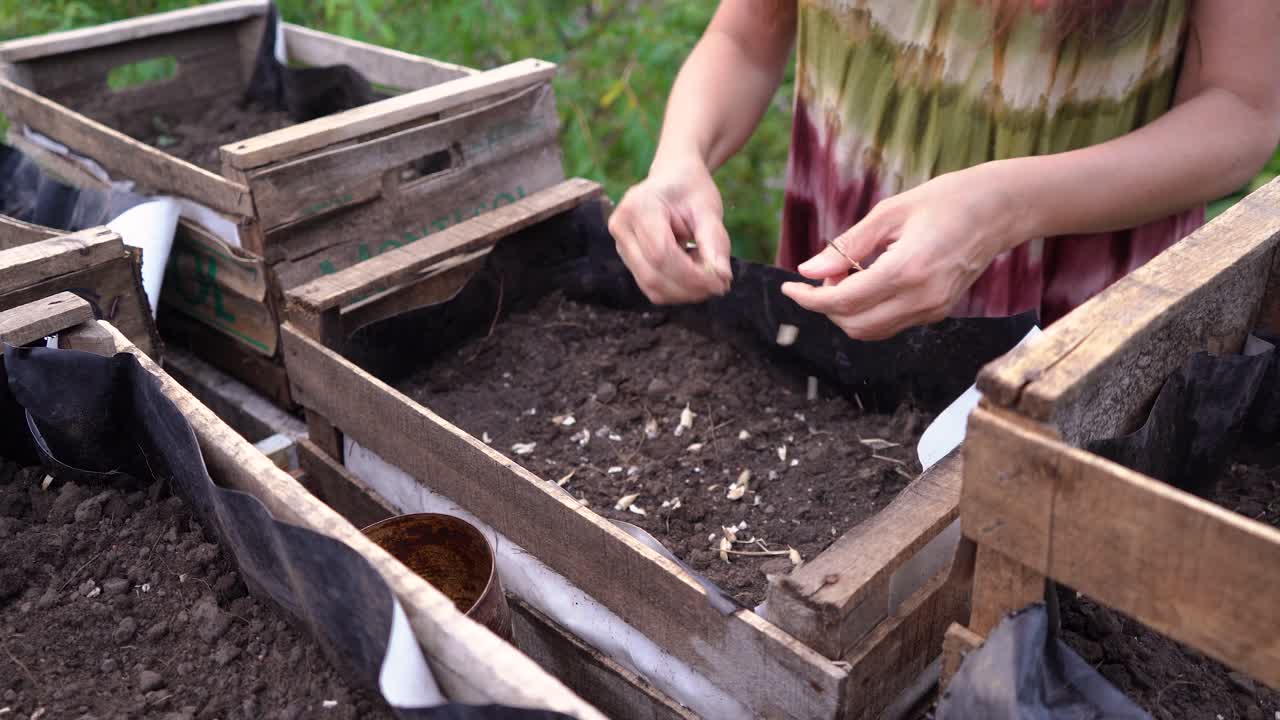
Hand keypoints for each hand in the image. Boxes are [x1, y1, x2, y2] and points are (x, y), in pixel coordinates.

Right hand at [608, 159, 733, 304]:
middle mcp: (621, 227)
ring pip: (651, 287)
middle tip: (721, 284)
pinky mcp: (628, 260)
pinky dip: (678, 289)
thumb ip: (715, 242)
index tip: (721, 281)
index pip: (661, 253)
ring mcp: (620, 245)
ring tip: (708, 275)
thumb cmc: (691, 189)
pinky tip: (695, 275)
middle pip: (653, 275)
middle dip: (690, 288)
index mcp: (638, 206)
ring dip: (685, 292)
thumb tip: (722, 277)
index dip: (691, 274)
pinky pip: (652, 287)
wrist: (672, 178)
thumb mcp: (708, 209)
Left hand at [781, 164, 1026, 339]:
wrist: (999, 210)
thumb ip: (847, 245)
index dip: (809, 298)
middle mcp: (922, 298)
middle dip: (825, 307)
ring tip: (844, 276)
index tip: (789, 287)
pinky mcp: (938, 312)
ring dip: (846, 312)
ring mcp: (933, 310)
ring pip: (871, 331)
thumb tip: (808, 270)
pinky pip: (890, 324)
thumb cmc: (945, 200)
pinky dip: (868, 311)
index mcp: (907, 269)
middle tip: (820, 276)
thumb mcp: (889, 212)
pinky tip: (866, 282)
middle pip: (854, 325)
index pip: (843, 301)